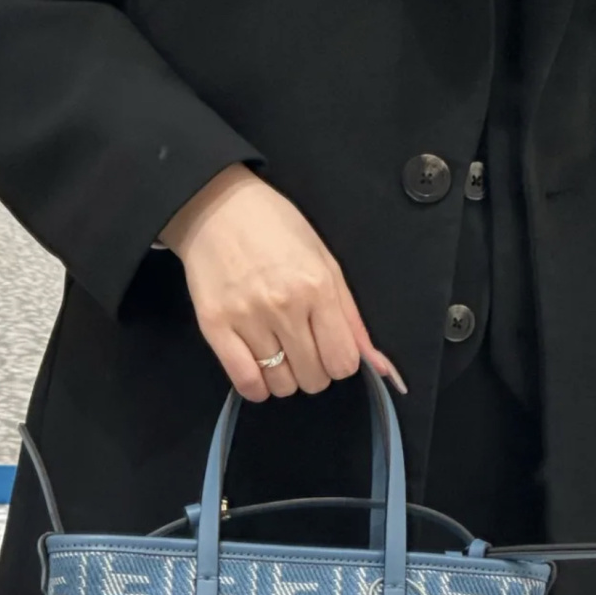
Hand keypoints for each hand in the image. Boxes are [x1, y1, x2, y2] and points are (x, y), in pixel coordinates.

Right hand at [157, 163, 408, 403]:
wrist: (216, 207)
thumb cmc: (276, 230)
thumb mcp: (325, 263)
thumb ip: (351, 317)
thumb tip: (380, 366)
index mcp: (318, 288)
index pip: (343, 362)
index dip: (339, 363)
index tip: (329, 349)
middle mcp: (285, 306)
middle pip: (313, 378)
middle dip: (314, 371)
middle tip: (302, 349)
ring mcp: (248, 318)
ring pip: (281, 385)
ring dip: (284, 378)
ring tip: (277, 354)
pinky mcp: (215, 326)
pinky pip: (245, 382)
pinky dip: (257, 387)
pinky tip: (258, 370)